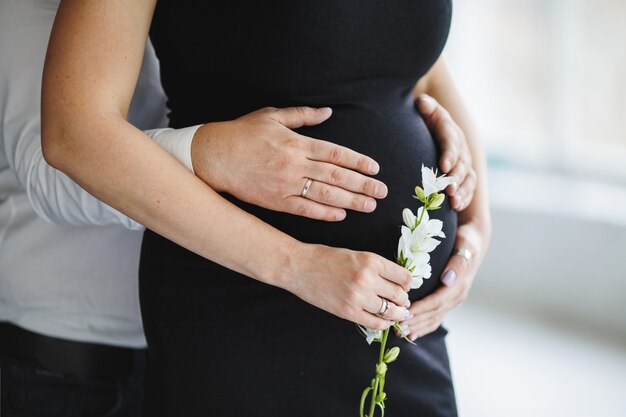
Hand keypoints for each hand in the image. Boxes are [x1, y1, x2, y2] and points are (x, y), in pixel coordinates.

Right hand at [191, 107, 387, 220]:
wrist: (214, 156)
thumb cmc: (242, 133)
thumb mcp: (272, 116)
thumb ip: (303, 116)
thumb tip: (328, 113)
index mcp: (297, 142)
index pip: (336, 153)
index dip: (358, 161)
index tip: (375, 168)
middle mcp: (295, 164)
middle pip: (337, 176)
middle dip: (363, 184)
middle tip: (382, 192)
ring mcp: (286, 184)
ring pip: (325, 194)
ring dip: (350, 200)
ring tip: (369, 205)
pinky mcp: (276, 201)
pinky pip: (305, 209)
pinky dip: (324, 212)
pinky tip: (340, 214)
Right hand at [286, 243, 412, 329]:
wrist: (299, 266)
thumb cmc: (326, 258)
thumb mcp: (356, 254)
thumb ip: (376, 267)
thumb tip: (398, 282)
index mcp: (372, 260)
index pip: (404, 277)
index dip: (408, 283)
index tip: (406, 286)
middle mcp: (368, 278)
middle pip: (400, 295)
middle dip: (403, 300)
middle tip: (402, 302)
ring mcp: (358, 297)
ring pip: (391, 311)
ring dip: (397, 314)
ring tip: (397, 314)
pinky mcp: (348, 311)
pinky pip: (375, 323)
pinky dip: (384, 324)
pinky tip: (385, 321)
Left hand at [395, 219, 489, 339]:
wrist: (474, 242)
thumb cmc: (466, 242)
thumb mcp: (465, 247)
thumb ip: (457, 264)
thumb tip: (447, 279)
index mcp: (459, 286)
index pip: (437, 301)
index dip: (421, 309)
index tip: (405, 313)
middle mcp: (457, 297)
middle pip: (434, 314)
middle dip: (415, 321)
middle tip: (396, 326)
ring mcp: (453, 301)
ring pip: (434, 319)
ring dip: (417, 327)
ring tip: (399, 332)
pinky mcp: (448, 302)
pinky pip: (435, 318)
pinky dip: (424, 327)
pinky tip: (411, 333)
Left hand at [416, 94, 475, 210]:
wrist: (427, 127)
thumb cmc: (422, 119)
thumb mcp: (423, 109)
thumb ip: (424, 106)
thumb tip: (423, 104)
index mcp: (450, 130)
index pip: (452, 142)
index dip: (449, 154)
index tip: (443, 166)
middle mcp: (460, 147)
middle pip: (462, 164)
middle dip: (456, 178)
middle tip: (448, 190)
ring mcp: (463, 163)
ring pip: (468, 178)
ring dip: (462, 191)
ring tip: (453, 202)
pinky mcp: (462, 176)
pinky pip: (468, 188)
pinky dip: (463, 198)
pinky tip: (456, 207)